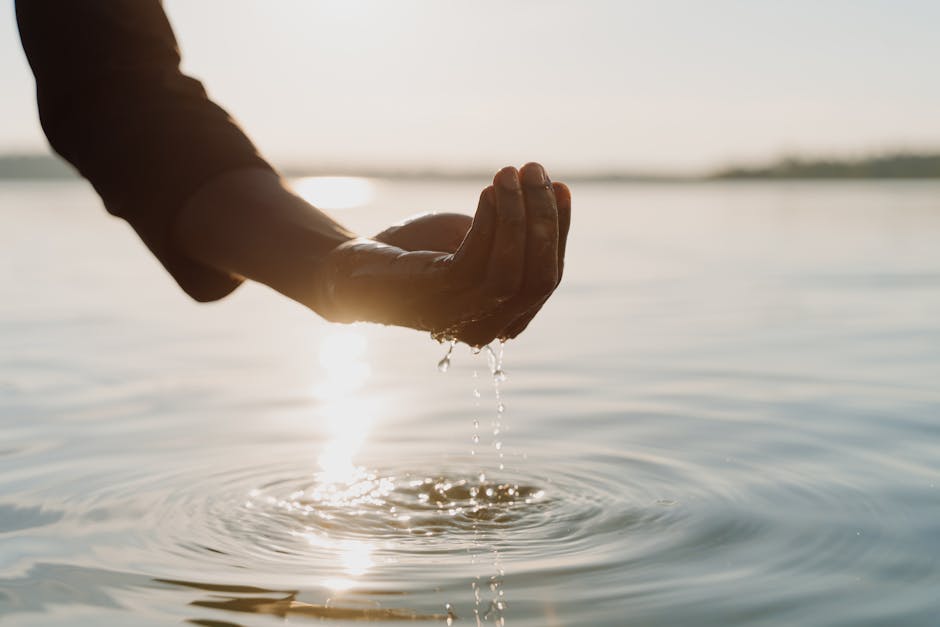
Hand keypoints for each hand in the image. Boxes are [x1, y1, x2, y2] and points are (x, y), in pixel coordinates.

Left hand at [312, 163, 570, 346]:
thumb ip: (512, 232)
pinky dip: (489, 220)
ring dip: (517, 214)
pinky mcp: (435, 296)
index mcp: (506, 317)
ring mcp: (462, 316)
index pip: (549, 276)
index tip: (560, 186)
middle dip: (544, 219)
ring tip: (509, 172)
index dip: (559, 230)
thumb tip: (551, 192)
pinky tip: (489, 191)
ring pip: (512, 270)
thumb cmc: (418, 253)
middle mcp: (489, 327)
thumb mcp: (475, 240)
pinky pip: (476, 259)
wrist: (353, 270)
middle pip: (540, 277)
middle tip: (534, 170)